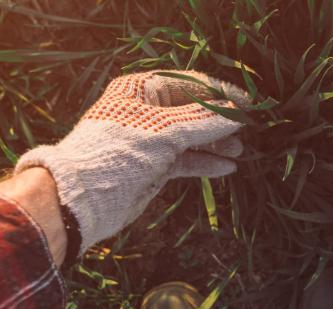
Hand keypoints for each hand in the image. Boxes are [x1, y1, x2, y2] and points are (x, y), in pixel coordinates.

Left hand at [14, 71, 247, 256]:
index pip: (191, 84)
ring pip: (192, 137)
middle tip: (249, 129)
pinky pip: (185, 160)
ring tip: (240, 150)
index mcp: (141, 89)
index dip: (222, 93)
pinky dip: (205, 163)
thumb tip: (235, 111)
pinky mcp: (153, 166)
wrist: (82, 199)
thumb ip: (202, 121)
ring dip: (216, 143)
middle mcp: (146, 110)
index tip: (250, 104)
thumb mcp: (163, 132)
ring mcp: (150, 139)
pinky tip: (226, 168)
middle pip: (194, 110)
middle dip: (221, 120)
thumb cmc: (117, 154)